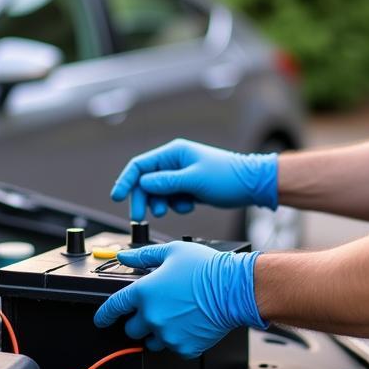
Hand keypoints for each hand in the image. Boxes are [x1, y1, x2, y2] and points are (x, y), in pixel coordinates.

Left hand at [92, 241, 266, 357]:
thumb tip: (123, 256)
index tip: (101, 320)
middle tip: (157, 309)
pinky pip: (174, 348)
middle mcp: (151, 317)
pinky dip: (179, 340)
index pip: (112, 308)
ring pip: (151, 342)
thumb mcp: (172, 252)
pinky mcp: (184, 348)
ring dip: (157, 332)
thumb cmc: (206, 268)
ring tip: (176, 317)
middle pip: (131, 329)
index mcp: (143, 293)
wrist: (234, 289)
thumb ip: (143, 256)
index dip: (103, 315)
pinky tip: (190, 324)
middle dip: (139, 321)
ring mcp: (168, 335)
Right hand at [110, 139, 277, 220]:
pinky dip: (175, 205)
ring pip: (158, 192)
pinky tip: (188, 206)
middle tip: (141, 216)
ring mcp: (181, 174)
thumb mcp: (195, 180)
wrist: (251, 185)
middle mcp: (174, 162)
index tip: (117, 197)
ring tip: (177, 208)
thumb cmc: (227, 177)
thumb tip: (144, 183)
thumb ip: (167, 182)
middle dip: (144, 198)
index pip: (140, 165)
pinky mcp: (187, 186)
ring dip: (162, 203)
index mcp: (174, 153)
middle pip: (146, 181)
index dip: (126, 181)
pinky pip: (171, 198)